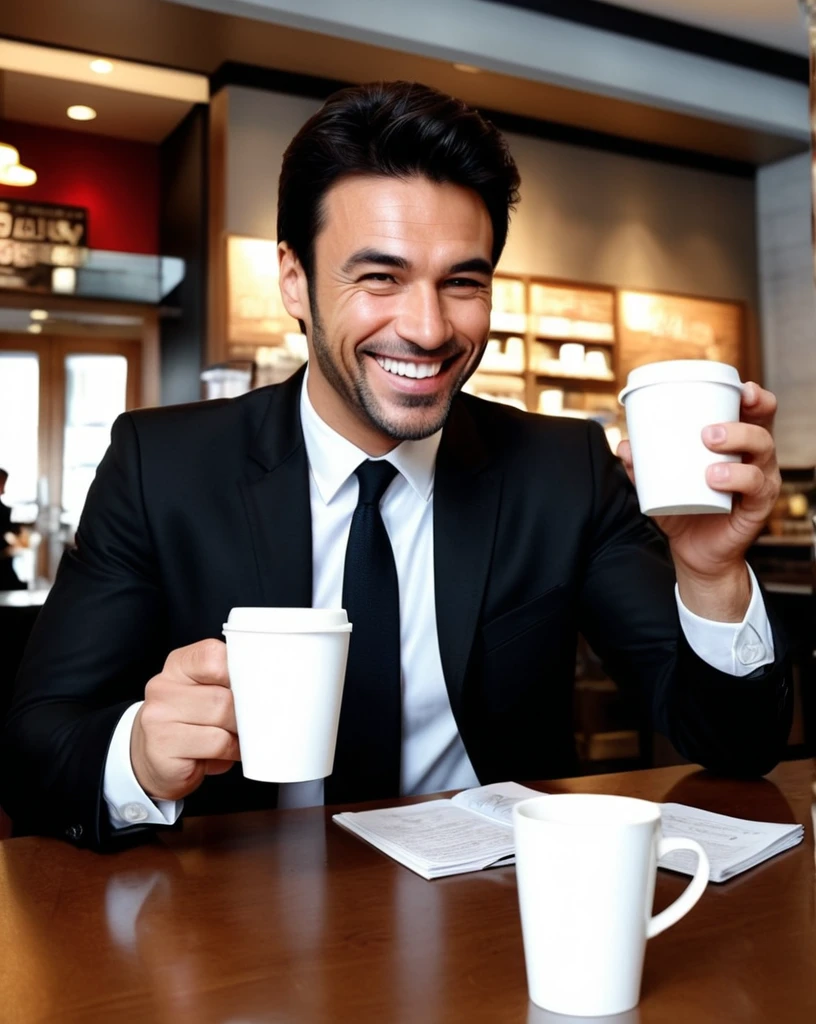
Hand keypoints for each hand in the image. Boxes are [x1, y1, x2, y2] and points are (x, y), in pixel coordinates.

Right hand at [131, 639, 239, 801]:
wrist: (151, 759)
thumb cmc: (188, 722)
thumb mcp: (203, 691)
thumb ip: (227, 680)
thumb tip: (267, 684)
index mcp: (178, 665)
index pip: (213, 655)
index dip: (240, 672)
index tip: (254, 687)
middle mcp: (163, 687)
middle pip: (224, 693)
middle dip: (246, 711)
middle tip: (252, 720)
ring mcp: (158, 719)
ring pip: (222, 717)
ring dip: (240, 732)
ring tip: (238, 736)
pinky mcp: (163, 748)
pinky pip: (216, 744)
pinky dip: (232, 750)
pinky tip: (226, 751)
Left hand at [617, 382, 780, 617]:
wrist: (694, 553)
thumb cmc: (683, 509)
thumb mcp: (659, 484)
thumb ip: (643, 466)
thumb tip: (625, 445)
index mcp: (737, 444)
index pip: (754, 412)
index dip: (753, 396)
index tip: (739, 387)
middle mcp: (754, 458)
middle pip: (763, 424)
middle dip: (741, 417)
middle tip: (706, 429)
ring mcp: (760, 479)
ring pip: (763, 448)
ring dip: (737, 440)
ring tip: (708, 447)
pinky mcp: (758, 505)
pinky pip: (757, 485)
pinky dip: (737, 478)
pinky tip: (715, 477)